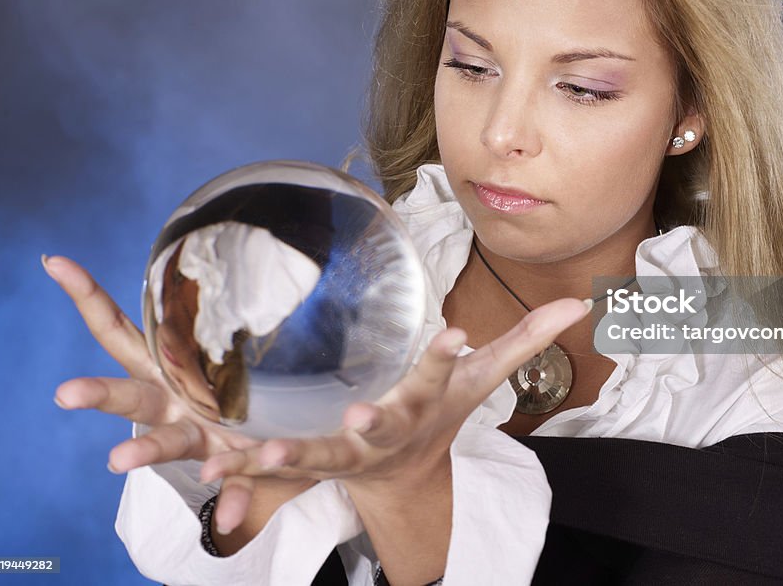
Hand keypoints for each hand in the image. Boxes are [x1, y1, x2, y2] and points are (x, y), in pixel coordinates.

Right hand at [46, 254, 312, 531]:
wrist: (291, 437)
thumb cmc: (243, 383)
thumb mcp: (230, 347)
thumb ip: (222, 308)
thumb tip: (209, 235)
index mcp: (165, 369)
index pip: (121, 331)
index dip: (89, 298)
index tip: (55, 262)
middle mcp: (172, 403)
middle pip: (129, 393)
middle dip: (99, 394)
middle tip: (65, 393)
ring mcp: (202, 437)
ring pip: (166, 442)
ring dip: (145, 451)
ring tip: (118, 463)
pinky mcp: (237, 465)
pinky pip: (235, 480)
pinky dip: (235, 496)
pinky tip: (233, 517)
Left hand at [197, 293, 592, 505]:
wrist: (404, 476)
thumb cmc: (441, 415)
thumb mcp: (481, 378)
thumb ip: (526, 342)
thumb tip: (583, 307)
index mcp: (420, 406)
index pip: (438, 379)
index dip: (444, 359)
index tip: (454, 336)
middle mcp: (379, 433)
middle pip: (370, 432)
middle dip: (358, 430)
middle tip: (343, 421)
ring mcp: (339, 453)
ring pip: (310, 459)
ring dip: (283, 459)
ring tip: (258, 455)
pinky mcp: (304, 461)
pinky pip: (265, 468)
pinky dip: (235, 467)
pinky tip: (199, 464)